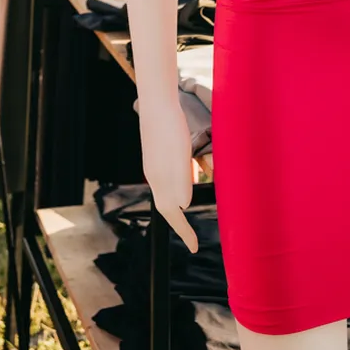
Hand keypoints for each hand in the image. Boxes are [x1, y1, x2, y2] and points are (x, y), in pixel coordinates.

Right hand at [138, 100, 198, 252]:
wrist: (157, 102)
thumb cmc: (170, 128)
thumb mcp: (180, 154)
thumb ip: (180, 180)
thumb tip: (183, 207)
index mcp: (160, 180)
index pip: (172, 214)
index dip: (184, 231)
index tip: (194, 248)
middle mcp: (155, 176)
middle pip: (167, 208)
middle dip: (180, 225)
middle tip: (192, 239)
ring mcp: (155, 166)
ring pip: (168, 193)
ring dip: (179, 207)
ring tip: (190, 216)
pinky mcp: (159, 155)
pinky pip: (169, 180)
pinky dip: (180, 188)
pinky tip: (191, 180)